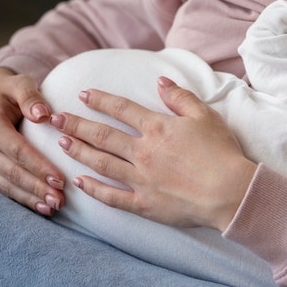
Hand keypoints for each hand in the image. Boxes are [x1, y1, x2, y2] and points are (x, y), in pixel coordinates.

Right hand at [0, 67, 65, 215]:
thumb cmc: (13, 90)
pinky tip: (43, 209)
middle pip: (13, 172)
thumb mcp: (20, 83)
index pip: (18, 151)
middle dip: (37, 188)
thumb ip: (30, 96)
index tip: (60, 179)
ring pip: (8, 185)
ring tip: (54, 207)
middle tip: (61, 200)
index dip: (38, 166)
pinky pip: (6, 188)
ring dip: (32, 198)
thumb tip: (42, 115)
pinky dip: (25, 200)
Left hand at [51, 77, 257, 230]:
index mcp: (157, 128)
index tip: (83, 95)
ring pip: (101, 163)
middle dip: (76, 125)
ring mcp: (140, 179)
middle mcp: (143, 151)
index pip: (121, 109)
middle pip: (102, 135)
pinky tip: (79, 182)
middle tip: (55, 119)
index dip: (100, 100)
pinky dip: (93, 190)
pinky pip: (112, 197)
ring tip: (62, 144)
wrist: (230, 192)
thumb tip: (160, 82)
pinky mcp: (144, 204)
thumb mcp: (206, 116)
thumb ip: (180, 98)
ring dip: (80, 152)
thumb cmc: (222, 153)